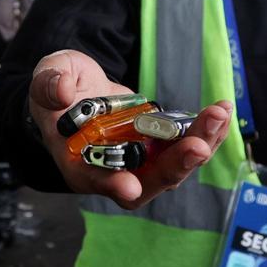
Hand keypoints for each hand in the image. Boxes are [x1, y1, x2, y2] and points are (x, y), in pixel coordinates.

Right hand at [28, 49, 232, 209]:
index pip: (95, 181)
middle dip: (176, 166)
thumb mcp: (46, 80)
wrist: (76, 92)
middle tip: (198, 145)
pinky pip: (186, 147)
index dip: (111, 185)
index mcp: (78, 162)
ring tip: (218, 115)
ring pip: (175, 167)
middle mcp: (113, 171)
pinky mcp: (159, 148)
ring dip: (200, 145)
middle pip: (148, 182)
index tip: (128, 186)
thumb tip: (62, 90)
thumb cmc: (56, 92)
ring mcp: (140, 161)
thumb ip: (49, 85)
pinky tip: (220, 112)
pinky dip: (205, 132)